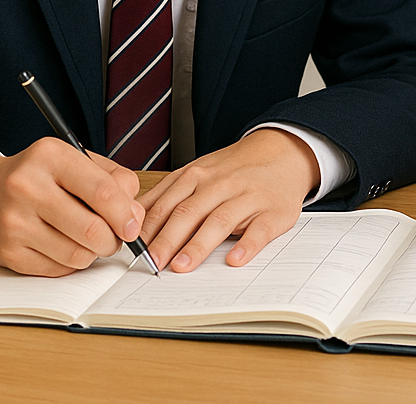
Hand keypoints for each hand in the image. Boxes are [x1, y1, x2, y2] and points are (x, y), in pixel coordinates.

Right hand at [0, 137, 143, 275]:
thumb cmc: (38, 176)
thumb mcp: (75, 161)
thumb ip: (114, 179)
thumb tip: (134, 215)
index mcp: (50, 156)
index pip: (102, 191)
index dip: (125, 214)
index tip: (133, 225)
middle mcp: (27, 186)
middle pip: (92, 229)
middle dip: (113, 240)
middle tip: (115, 238)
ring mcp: (14, 221)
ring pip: (76, 254)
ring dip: (93, 254)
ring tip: (91, 241)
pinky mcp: (7, 252)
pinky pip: (56, 269)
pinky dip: (71, 263)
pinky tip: (65, 246)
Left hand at [137, 129, 320, 272]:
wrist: (283, 150)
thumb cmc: (234, 169)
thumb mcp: (198, 172)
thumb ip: (168, 194)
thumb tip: (132, 221)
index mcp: (197, 176)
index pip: (166, 203)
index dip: (148, 228)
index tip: (132, 251)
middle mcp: (220, 184)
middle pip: (189, 212)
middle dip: (167, 239)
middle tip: (152, 263)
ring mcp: (247, 196)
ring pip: (220, 220)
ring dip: (199, 244)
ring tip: (182, 266)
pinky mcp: (273, 211)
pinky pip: (259, 229)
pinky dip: (247, 244)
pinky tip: (235, 260)